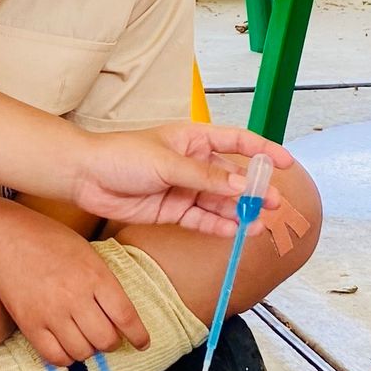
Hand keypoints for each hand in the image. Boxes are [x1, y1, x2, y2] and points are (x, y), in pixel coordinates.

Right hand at [0, 218, 149, 365]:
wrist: (7, 238)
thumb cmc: (51, 241)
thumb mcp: (87, 252)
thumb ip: (104, 282)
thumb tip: (122, 314)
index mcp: (95, 275)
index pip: (126, 316)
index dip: (138, 335)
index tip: (142, 343)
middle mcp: (75, 296)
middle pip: (105, 340)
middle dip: (111, 343)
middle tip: (107, 338)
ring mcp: (51, 312)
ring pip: (82, 352)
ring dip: (88, 351)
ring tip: (85, 341)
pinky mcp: (30, 324)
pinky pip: (55, 356)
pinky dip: (65, 358)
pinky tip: (66, 348)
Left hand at [70, 123, 295, 237]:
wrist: (85, 177)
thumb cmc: (122, 155)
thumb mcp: (168, 162)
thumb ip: (206, 176)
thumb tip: (242, 184)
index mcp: (194, 139)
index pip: (237, 141)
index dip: (262, 151)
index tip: (285, 163)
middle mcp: (193, 163)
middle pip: (232, 177)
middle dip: (254, 190)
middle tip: (273, 203)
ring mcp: (184, 188)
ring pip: (219, 203)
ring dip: (239, 212)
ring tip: (259, 223)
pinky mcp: (172, 211)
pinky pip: (202, 220)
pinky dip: (218, 226)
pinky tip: (235, 232)